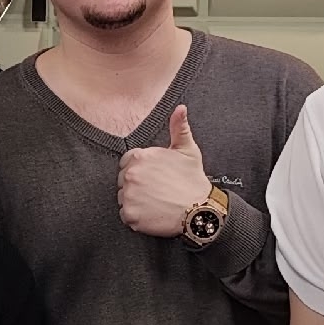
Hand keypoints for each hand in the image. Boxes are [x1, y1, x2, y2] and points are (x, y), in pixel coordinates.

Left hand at [117, 104, 211, 238]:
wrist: (199, 210)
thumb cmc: (193, 180)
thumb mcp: (187, 150)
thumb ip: (179, 127)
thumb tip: (180, 108)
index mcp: (140, 157)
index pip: (128, 162)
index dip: (141, 169)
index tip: (154, 177)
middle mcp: (130, 175)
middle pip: (123, 180)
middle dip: (137, 184)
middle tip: (157, 190)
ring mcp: (129, 196)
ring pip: (123, 197)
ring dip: (135, 201)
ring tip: (155, 202)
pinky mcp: (130, 214)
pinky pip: (125, 215)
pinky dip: (136, 216)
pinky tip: (152, 213)